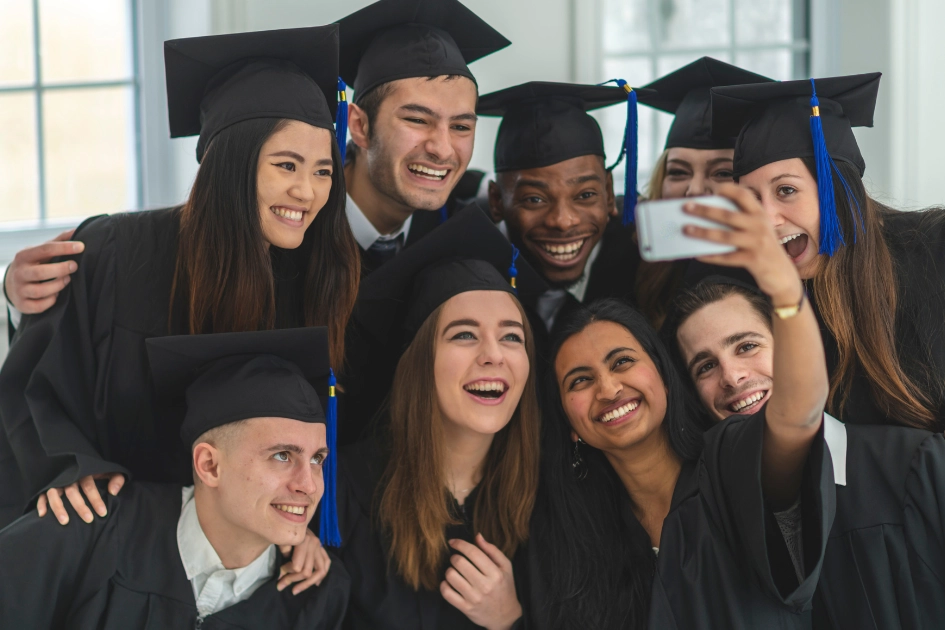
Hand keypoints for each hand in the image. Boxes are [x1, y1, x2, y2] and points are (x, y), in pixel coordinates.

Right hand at [5, 229, 83, 313]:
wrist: (12, 284)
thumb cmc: (34, 264)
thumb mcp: (41, 251)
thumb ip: (58, 241)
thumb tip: (77, 229)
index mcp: (24, 256)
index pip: (45, 249)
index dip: (65, 248)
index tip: (81, 247)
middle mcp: (19, 272)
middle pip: (41, 272)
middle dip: (62, 269)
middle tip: (75, 266)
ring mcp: (19, 289)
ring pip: (41, 291)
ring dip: (58, 285)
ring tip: (67, 279)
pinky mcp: (22, 304)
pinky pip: (39, 306)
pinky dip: (51, 301)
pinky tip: (56, 294)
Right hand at [37, 472, 124, 524]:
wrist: (84, 467)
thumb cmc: (99, 473)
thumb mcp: (110, 473)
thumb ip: (117, 479)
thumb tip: (113, 492)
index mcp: (85, 473)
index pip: (89, 487)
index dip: (96, 500)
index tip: (102, 513)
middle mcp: (70, 478)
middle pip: (73, 492)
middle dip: (80, 506)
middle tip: (89, 519)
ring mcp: (58, 482)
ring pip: (54, 493)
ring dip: (58, 507)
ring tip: (65, 521)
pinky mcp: (49, 488)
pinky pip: (42, 495)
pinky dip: (41, 504)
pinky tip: (43, 515)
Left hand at [278, 529, 331, 594]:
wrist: (293, 517)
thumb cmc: (284, 529)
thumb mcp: (280, 537)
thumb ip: (284, 549)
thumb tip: (284, 568)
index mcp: (304, 540)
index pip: (298, 566)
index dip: (287, 572)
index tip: (278, 574)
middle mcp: (314, 544)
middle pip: (307, 571)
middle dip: (292, 580)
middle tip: (280, 585)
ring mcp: (320, 547)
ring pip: (319, 571)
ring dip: (307, 583)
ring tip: (295, 590)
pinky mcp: (323, 549)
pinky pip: (326, 564)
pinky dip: (321, 575)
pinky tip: (315, 584)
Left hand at [440, 533, 522, 629]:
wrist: (505, 616)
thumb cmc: (504, 587)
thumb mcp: (505, 567)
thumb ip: (492, 550)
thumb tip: (477, 536)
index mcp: (495, 573)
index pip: (473, 552)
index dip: (460, 544)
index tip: (453, 542)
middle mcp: (485, 586)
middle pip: (459, 563)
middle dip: (454, 557)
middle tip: (456, 559)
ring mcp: (474, 598)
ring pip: (451, 576)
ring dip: (449, 570)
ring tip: (454, 571)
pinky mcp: (466, 608)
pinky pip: (447, 593)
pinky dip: (444, 585)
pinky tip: (449, 583)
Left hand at [682, 183, 801, 302]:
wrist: (783, 275)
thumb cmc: (763, 249)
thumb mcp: (757, 230)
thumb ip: (739, 222)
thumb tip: (706, 217)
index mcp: (760, 214)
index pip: (744, 196)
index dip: (728, 189)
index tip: (712, 187)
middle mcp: (760, 226)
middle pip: (728, 215)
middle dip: (705, 210)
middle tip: (686, 207)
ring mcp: (757, 243)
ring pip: (724, 236)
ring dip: (702, 232)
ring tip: (686, 229)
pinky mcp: (753, 260)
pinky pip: (726, 258)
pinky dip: (711, 256)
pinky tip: (697, 255)